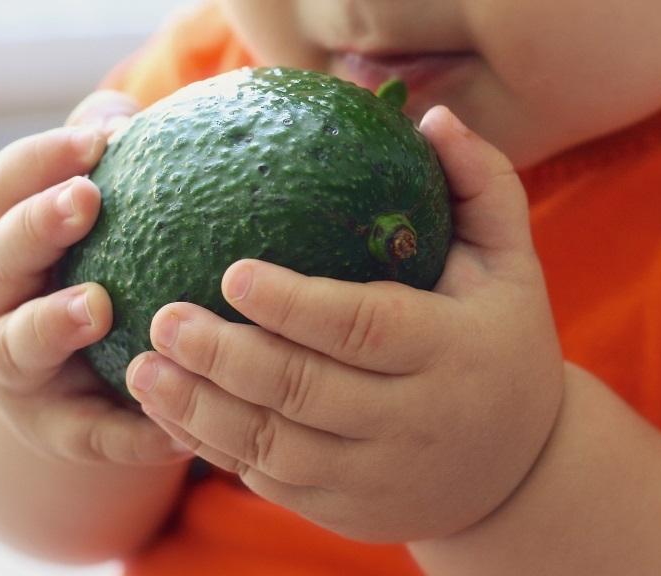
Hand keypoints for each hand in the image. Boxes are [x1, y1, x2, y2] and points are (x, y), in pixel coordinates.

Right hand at [0, 91, 190, 464]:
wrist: (70, 387)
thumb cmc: (90, 274)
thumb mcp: (89, 223)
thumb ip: (109, 167)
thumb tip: (135, 115)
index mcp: (1, 243)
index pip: (0, 192)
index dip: (36, 162)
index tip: (93, 140)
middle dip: (33, 227)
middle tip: (86, 199)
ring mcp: (17, 371)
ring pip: (17, 346)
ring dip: (51, 322)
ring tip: (98, 306)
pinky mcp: (56, 429)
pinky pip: (88, 433)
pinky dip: (126, 429)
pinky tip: (174, 423)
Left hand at [126, 106, 565, 540]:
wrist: (517, 469)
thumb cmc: (504, 344)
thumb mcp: (512, 264)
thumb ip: (482, 185)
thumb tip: (431, 118)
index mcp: (452, 351)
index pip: (366, 327)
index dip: (296, 305)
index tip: (231, 273)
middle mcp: (414, 420)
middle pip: (306, 392)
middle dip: (227, 358)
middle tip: (164, 317)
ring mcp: (377, 475)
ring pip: (275, 448)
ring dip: (200, 411)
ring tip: (143, 369)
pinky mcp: (345, 509)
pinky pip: (270, 481)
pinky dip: (217, 450)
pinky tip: (173, 414)